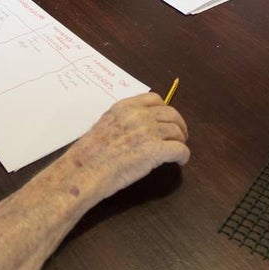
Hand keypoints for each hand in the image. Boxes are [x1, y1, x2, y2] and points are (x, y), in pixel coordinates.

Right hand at [61, 93, 189, 199]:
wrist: (85, 170)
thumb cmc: (89, 154)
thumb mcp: (105, 125)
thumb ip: (123, 121)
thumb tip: (139, 127)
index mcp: (125, 107)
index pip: (154, 99)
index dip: (165, 109)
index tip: (166, 120)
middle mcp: (139, 115)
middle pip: (171, 114)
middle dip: (178, 125)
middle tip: (179, 136)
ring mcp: (148, 131)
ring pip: (177, 131)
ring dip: (180, 141)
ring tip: (178, 150)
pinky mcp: (156, 150)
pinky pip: (180, 149)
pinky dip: (183, 155)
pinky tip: (180, 161)